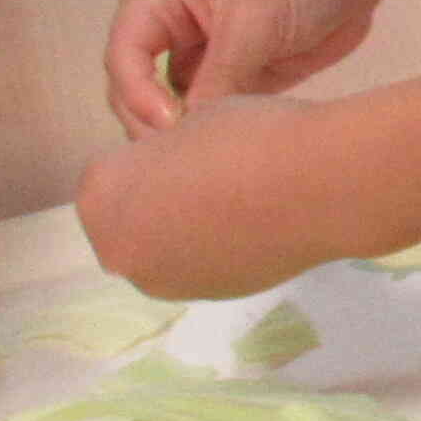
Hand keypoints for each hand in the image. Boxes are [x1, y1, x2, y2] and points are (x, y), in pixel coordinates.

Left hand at [76, 96, 359, 300]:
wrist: (319, 184)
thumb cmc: (249, 137)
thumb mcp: (190, 122)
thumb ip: (164, 155)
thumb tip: (173, 180)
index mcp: (100, 195)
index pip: (114, 172)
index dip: (153, 155)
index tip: (193, 146)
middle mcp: (118, 249)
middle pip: (131, 217)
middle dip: (160, 200)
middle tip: (213, 174)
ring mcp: (161, 282)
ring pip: (163, 247)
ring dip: (187, 228)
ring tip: (241, 200)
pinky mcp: (206, 297)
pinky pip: (198, 265)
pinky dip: (217, 248)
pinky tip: (255, 224)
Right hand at [102, 0, 391, 134]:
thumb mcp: (254, 21)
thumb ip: (219, 77)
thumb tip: (190, 133)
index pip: (123, 58)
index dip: (139, 96)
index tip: (172, 123)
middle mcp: (165, 31)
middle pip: (133, 93)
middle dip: (153, 123)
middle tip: (187, 155)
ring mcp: (197, 59)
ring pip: (167, 112)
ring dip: (183, 136)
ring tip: (209, 159)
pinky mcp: (230, 80)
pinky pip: (208, 118)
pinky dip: (214, 136)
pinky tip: (233, 152)